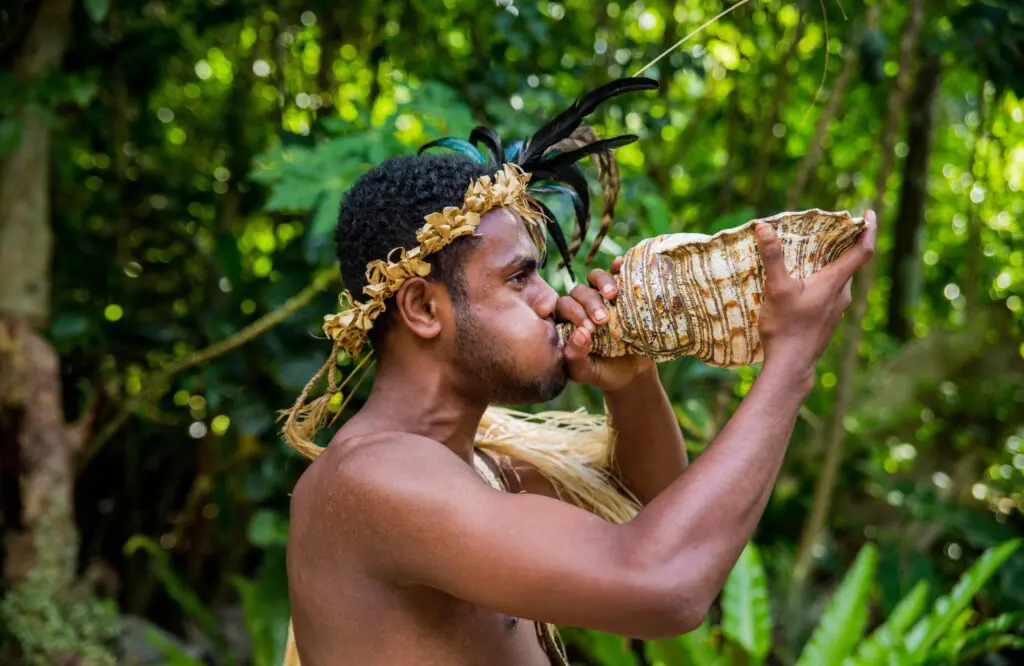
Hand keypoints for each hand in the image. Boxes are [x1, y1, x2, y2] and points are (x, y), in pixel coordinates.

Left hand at [558, 258, 654, 391]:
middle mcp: (582, 306)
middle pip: (578, 292)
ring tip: (612, 296)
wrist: (632, 374)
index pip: (561, 307)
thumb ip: (575, 357)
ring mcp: (602, 297)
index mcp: (566, 322)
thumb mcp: (585, 372)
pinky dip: (618, 267)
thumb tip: (580, 334)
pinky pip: (617, 274)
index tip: (587, 329)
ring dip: (602, 283)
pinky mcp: (623, 293)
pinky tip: (621, 264)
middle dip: (588, 303)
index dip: (572, 312)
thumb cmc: (602, 373)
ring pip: (594, 277)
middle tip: (602, 321)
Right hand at [755, 209, 877, 380]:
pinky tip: (802, 286)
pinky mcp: (827, 321)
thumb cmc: (787, 327)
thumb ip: (773, 257)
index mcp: (835, 282)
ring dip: (830, 265)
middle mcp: (842, 295)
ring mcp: (837, 310)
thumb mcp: (777, 288)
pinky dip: (822, 281)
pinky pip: (831, 294)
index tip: (868, 214)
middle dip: (842, 245)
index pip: (862, 250)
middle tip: (827, 230)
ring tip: (810, 255)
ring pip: (839, 280)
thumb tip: (764, 227)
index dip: (868, 230)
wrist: (791, 366)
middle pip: (850, 263)